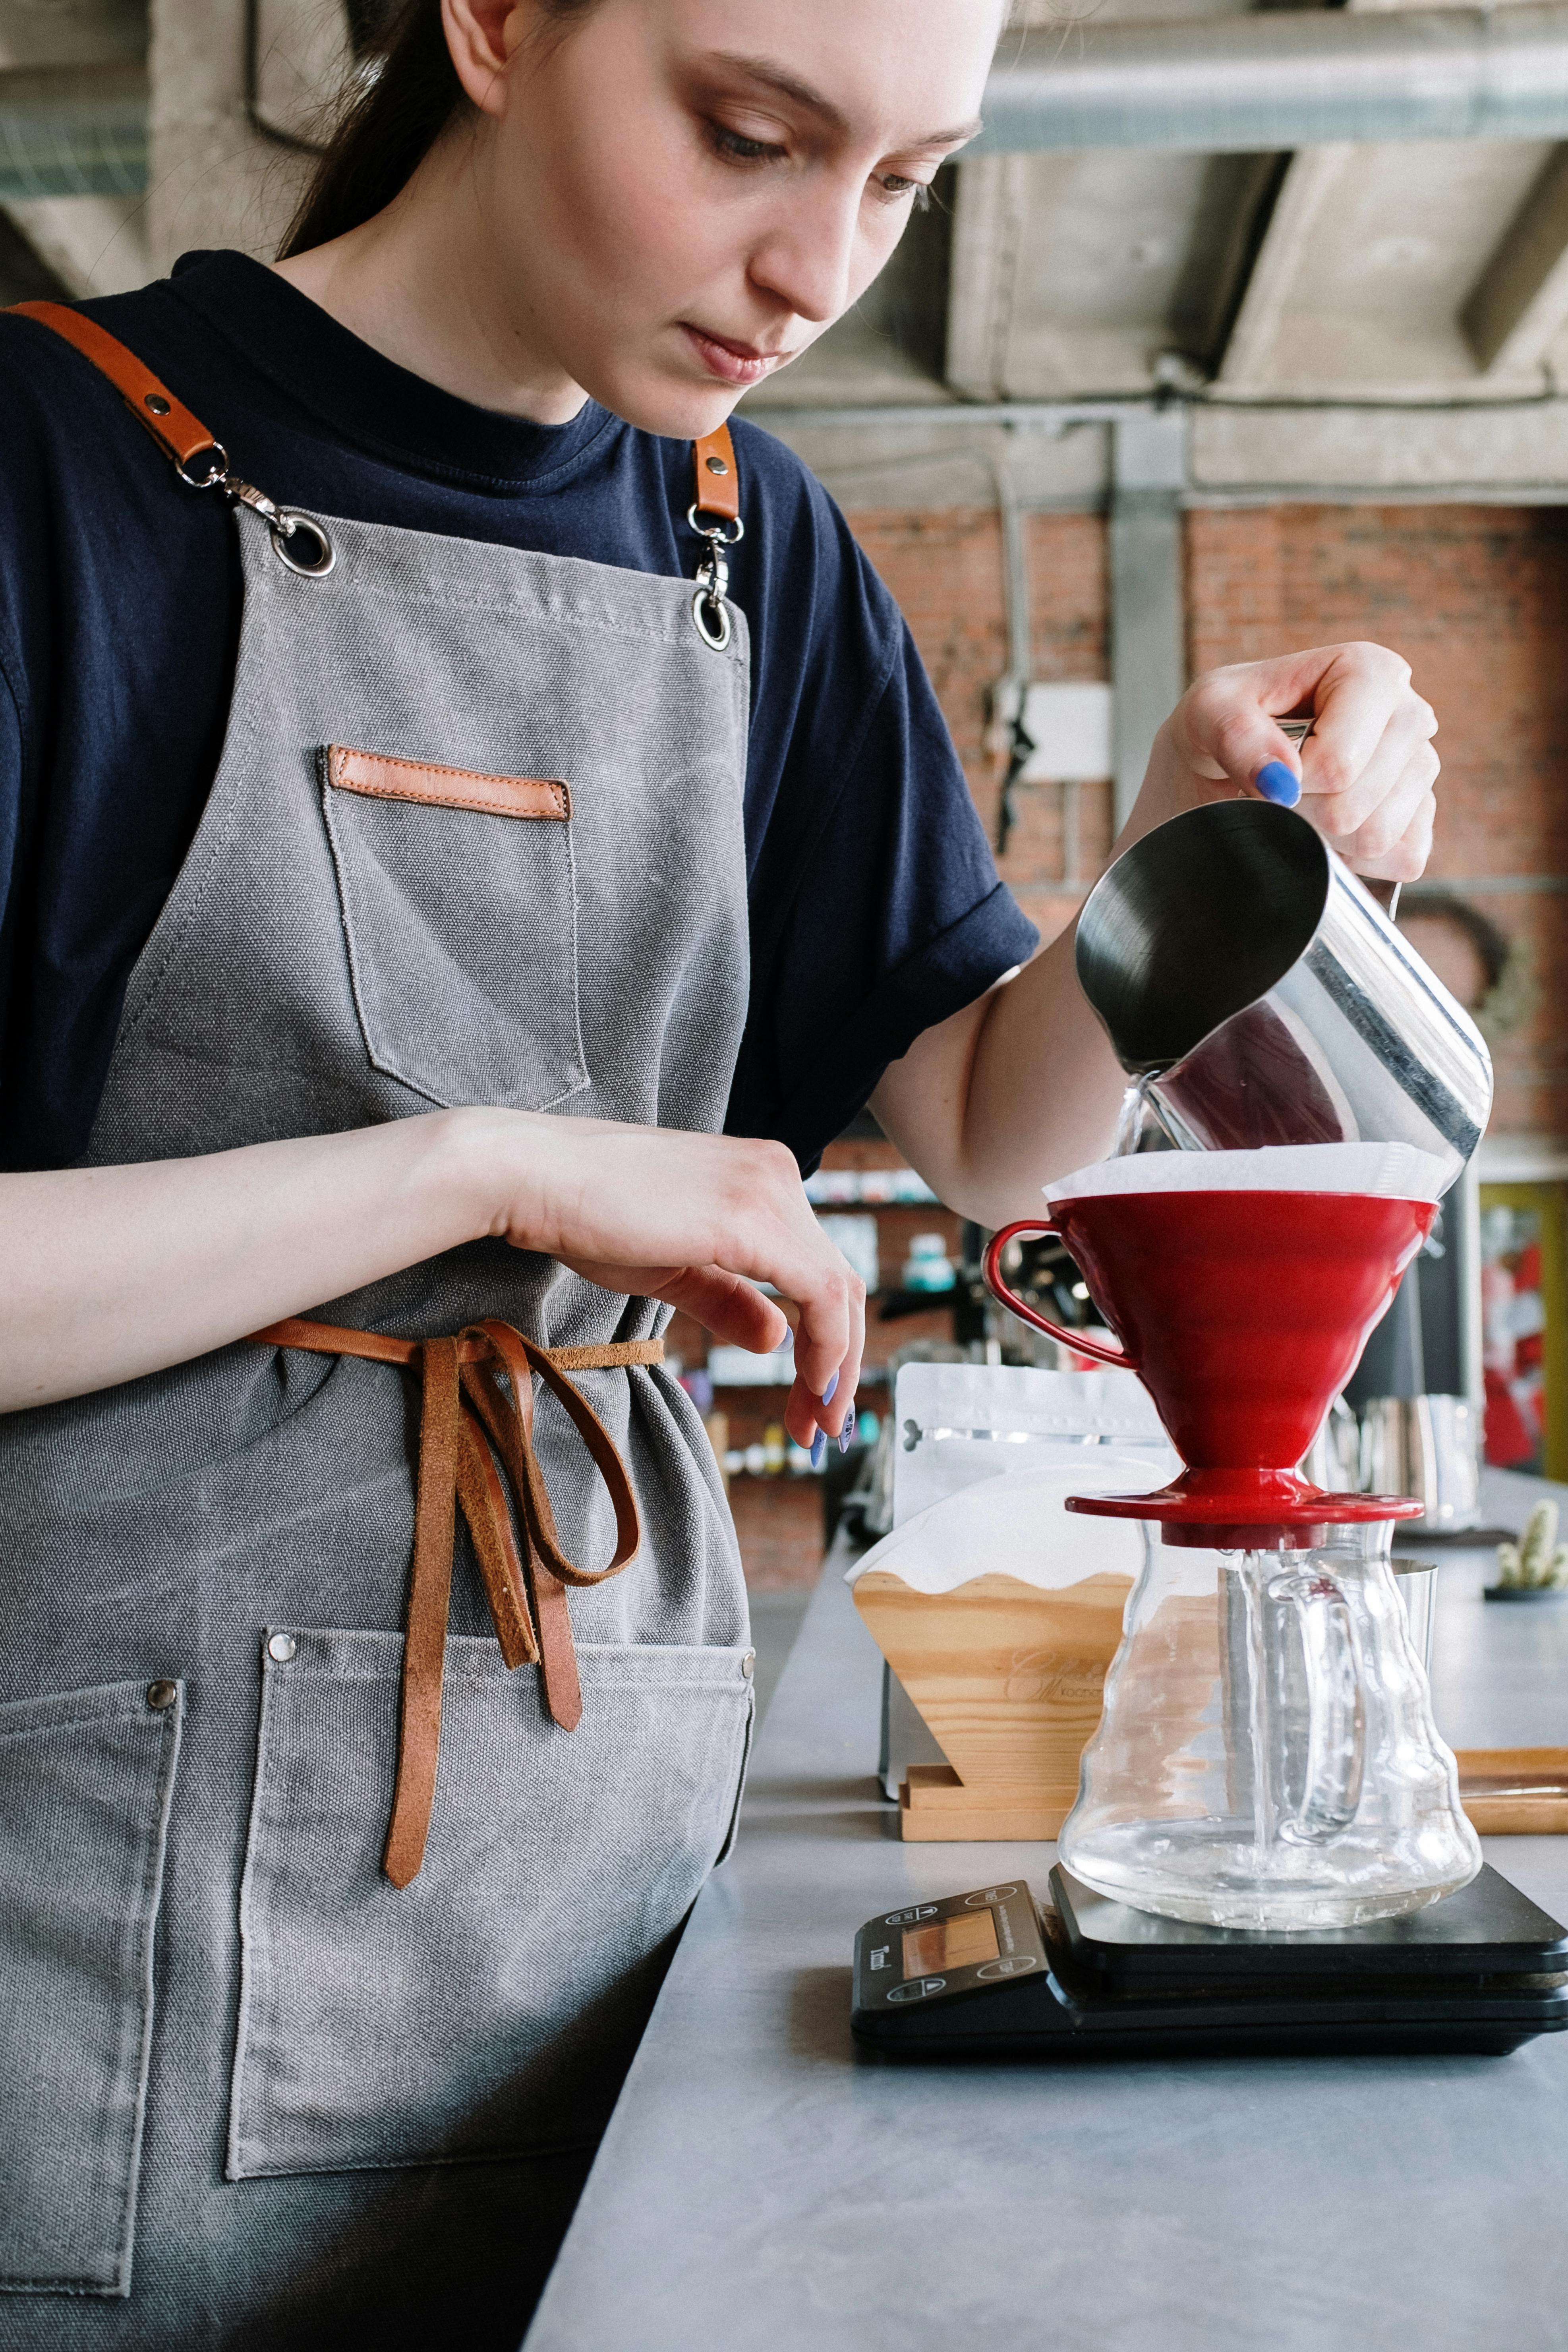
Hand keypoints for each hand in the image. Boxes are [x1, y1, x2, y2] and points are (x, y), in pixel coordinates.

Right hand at [465, 1111, 864, 1451]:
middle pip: (839, 1281)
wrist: (533, 1177)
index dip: (826, 1341)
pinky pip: (820, 1294)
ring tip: (815, 1426)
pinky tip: (810, 1389)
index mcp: (760, 1177)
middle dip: (838, 1364)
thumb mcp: (671, 1267)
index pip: (817, 1267)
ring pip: (839, 1292)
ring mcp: (769, 1191)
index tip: (810, 1401)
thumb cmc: (586, 1215)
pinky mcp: (752, 1219)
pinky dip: (826, 1349)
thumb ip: (727, 1298)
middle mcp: (777, 1175)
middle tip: (821, 1429)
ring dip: (835, 1368)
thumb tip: (775, 1336)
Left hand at [1136, 641, 1438, 881]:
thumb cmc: (1220, 728)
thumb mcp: (1207, 712)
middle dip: (1302, 812)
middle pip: (1355, 806)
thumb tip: (1284, 779)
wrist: (1218, 773)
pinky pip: (1401, 860)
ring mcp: (1422, 768)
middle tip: (1279, 790)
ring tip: (1299, 805)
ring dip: (1323, 838)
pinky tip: (1325, 831)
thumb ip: (1235, 733)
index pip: (1340, 763)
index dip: (1295, 782)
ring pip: (1378, 837)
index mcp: (1370, 671)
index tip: (1268, 768)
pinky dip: (1352, 861)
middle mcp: (1409, 714)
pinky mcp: (1421, 820)